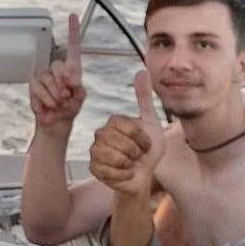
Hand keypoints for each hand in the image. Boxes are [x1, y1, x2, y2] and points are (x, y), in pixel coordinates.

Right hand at [30, 14, 85, 136]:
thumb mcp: (80, 98)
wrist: (56, 122)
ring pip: (47, 78)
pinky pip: (37, 87)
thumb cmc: (70, 108)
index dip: (72, 31)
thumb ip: (79, 88)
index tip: (72, 17)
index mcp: (72, 69)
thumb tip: (71, 79)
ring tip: (59, 103)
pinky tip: (48, 104)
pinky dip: (45, 98)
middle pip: (58, 65)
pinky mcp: (34, 84)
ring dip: (54, 94)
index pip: (73, 47)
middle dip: (62, 82)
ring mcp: (44, 76)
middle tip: (66, 95)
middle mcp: (57, 69)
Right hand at [88, 70, 165, 197]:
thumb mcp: (150, 122)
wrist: (143, 174)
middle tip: (138, 155)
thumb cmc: (147, 150)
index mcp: (113, 122)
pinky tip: (125, 173)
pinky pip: (109, 171)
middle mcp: (101, 134)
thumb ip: (144, 98)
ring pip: (114, 157)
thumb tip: (141, 70)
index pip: (129, 127)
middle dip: (136, 152)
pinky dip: (123, 175)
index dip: (142, 138)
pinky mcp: (94, 168)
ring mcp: (95, 151)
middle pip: (121, 142)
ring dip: (129, 164)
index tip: (146, 144)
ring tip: (130, 163)